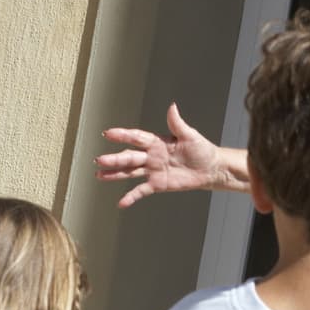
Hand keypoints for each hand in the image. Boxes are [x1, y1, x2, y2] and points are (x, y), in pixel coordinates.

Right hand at [95, 103, 224, 207]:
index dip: (123, 135)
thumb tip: (173, 106)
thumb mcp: (190, 135)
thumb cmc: (201, 150)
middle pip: (129, 157)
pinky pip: (141, 191)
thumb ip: (177, 124)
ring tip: (99, 175)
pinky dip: (131, 197)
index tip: (108, 133)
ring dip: (115, 174)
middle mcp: (151, 156)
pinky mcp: (157, 184)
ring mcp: (152, 171)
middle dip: (114, 158)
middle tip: (99, 160)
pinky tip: (121, 203)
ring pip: (130, 172)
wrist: (210, 169)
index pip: (136, 138)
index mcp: (156, 142)